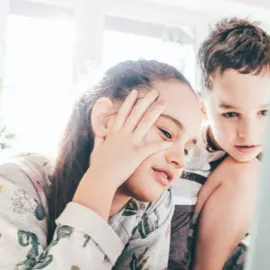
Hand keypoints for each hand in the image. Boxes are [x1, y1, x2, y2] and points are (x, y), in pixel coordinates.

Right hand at [74, 89, 170, 218]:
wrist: (99, 178)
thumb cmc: (97, 166)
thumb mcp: (97, 149)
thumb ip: (100, 139)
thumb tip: (99, 132)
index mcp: (113, 133)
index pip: (123, 113)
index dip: (130, 102)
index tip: (136, 92)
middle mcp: (122, 134)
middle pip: (136, 113)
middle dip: (146, 101)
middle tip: (155, 92)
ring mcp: (130, 143)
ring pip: (145, 123)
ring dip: (155, 111)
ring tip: (164, 102)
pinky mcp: (136, 154)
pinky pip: (152, 148)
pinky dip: (162, 145)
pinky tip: (172, 141)